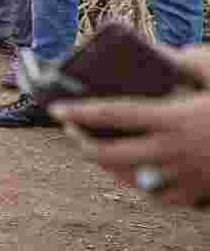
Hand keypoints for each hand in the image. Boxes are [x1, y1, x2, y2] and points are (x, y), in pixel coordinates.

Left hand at [49, 47, 209, 207]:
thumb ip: (190, 61)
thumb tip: (162, 53)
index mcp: (175, 119)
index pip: (113, 115)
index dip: (80, 112)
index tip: (56, 108)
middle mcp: (174, 152)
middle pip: (110, 155)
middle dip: (82, 143)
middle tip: (72, 129)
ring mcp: (187, 178)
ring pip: (129, 180)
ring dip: (107, 166)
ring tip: (96, 149)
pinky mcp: (202, 195)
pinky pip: (161, 197)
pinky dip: (142, 185)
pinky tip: (135, 173)